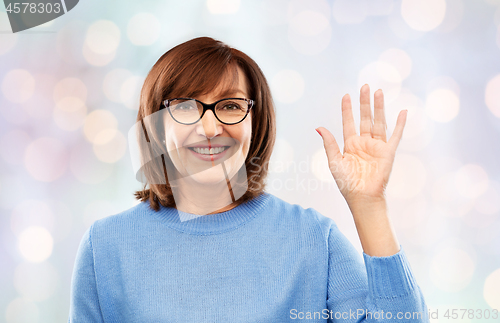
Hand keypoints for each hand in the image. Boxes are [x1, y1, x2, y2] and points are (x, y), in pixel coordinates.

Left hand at [316, 84, 406, 205]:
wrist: (362, 197)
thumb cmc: (347, 182)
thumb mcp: (334, 161)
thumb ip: (329, 143)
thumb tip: (318, 127)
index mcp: (350, 145)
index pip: (349, 122)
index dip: (347, 109)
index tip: (346, 95)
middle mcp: (364, 143)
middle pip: (365, 118)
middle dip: (364, 103)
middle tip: (364, 86)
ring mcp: (377, 147)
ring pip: (378, 122)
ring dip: (379, 107)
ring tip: (378, 92)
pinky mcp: (388, 152)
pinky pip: (395, 136)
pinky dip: (400, 124)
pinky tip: (403, 112)